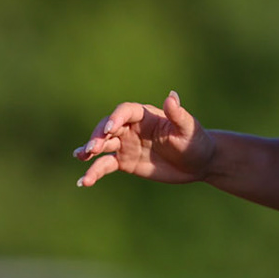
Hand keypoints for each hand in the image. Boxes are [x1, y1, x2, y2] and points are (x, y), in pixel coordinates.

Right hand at [73, 92, 214, 186]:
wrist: (198, 163)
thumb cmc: (195, 141)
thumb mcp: (188, 129)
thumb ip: (178, 114)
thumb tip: (171, 96)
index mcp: (145, 115)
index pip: (125, 112)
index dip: (116, 118)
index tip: (111, 129)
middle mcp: (131, 128)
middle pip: (108, 127)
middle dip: (98, 135)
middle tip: (92, 148)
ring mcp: (126, 145)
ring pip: (103, 146)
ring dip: (89, 150)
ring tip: (80, 157)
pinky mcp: (124, 162)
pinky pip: (105, 165)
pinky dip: (94, 171)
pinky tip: (84, 181)